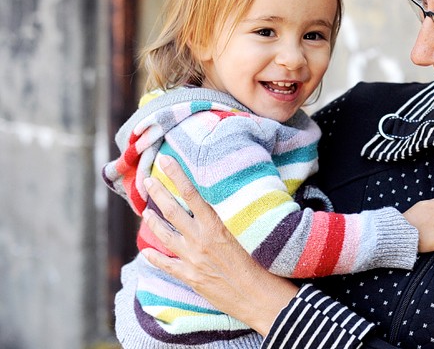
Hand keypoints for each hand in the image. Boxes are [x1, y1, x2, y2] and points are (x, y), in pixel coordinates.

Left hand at [141, 154, 297, 334]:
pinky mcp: (192, 278)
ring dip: (153, 222)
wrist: (260, 297)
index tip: (165, 160)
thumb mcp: (251, 231)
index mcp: (217, 225)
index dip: (177, 175)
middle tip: (148, 181)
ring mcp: (193, 260)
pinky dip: (154, 257)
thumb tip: (230, 197)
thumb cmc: (264, 262)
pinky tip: (145, 251)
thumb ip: (235, 215)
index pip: (191, 194)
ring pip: (166, 236)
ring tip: (145, 212)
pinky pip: (167, 265)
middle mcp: (201, 240)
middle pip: (173, 212)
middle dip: (158, 194)